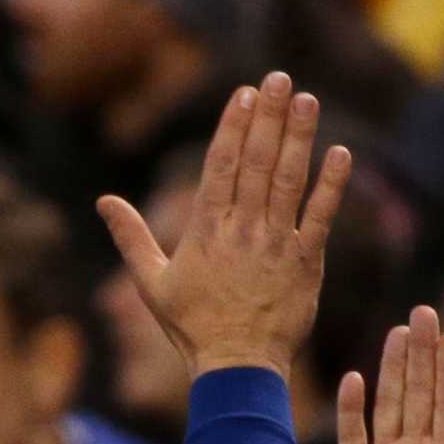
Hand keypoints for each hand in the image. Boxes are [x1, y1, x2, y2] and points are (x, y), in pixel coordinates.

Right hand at [100, 71, 351, 379]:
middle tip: (279, 78)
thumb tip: (103, 201)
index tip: (244, 93)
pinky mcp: (306, 262)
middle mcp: (242, 231)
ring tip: (307, 100)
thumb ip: (130, 237)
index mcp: (204, 232)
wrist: (235, 365)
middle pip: (258, 163)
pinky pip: (321, 216)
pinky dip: (331, 185)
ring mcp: (276, 244)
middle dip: (269, 117)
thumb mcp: (150, 282)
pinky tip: (340, 152)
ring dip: (300, 137)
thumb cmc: (191, 325)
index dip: (233, 126)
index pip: (221, 167)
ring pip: (289, 181)